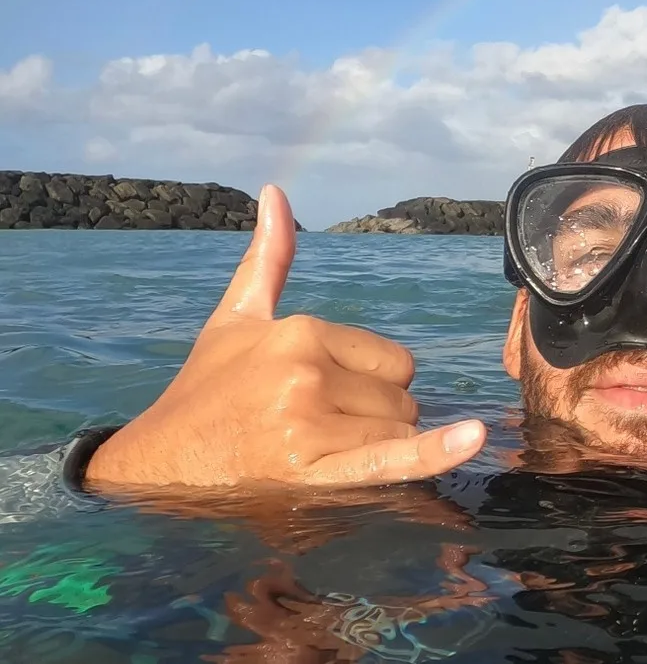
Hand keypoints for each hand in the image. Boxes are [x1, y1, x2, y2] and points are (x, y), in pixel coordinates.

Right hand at [85, 184, 486, 489]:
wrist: (158, 462)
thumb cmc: (206, 386)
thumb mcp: (236, 317)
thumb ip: (269, 259)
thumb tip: (275, 190)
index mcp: (300, 333)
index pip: (396, 362)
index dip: (371, 382)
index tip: (323, 392)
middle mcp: (308, 375)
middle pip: (403, 399)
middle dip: (375, 415)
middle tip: (317, 425)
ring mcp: (310, 426)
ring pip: (398, 432)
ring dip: (376, 446)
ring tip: (318, 449)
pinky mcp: (312, 474)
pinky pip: (391, 460)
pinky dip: (435, 453)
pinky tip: (470, 439)